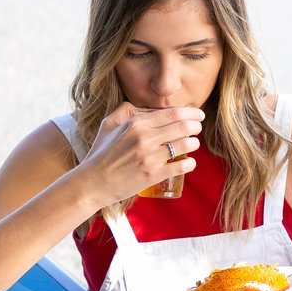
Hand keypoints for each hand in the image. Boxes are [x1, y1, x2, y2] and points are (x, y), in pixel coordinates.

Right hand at [77, 102, 203, 203]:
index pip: (172, 113)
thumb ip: (126, 110)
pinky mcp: (153, 174)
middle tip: (198, 128)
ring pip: (184, 145)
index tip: (198, 115)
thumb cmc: (100, 153)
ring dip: (193, 144)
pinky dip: (189, 164)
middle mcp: (145, 137)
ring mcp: (150, 157)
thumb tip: (146, 108)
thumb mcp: (109, 124)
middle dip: (195, 126)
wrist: (93, 183)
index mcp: (136, 123)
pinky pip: (180, 166)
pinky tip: (189, 163)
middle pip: (182, 127)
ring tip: (193, 144)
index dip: (190, 112)